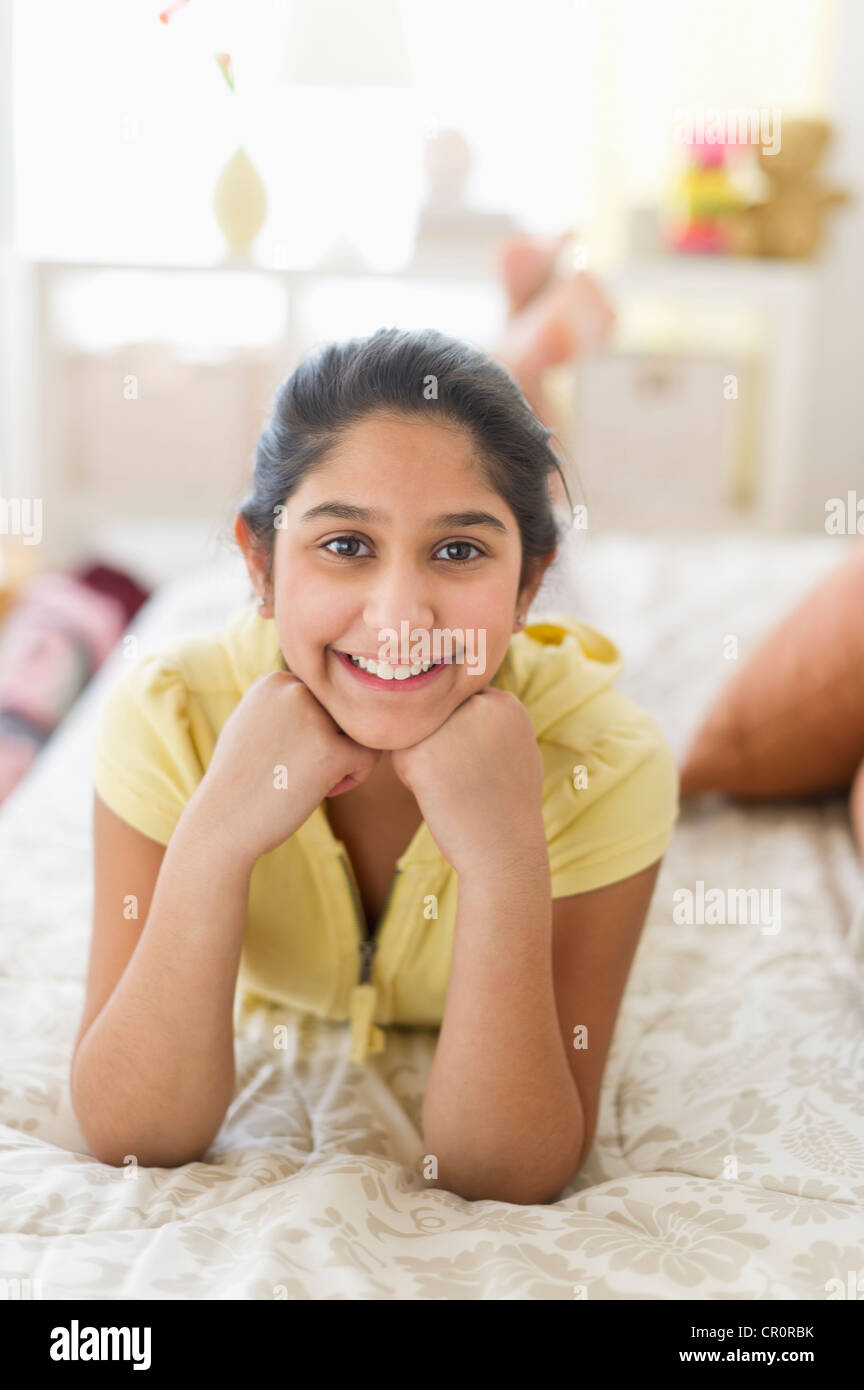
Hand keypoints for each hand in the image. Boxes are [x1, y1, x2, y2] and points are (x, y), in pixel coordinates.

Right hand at [191, 671, 380, 863]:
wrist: (223, 822)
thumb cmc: (241, 780)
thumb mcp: (255, 723)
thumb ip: (288, 705)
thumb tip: (333, 697)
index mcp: (276, 680)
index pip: (324, 695)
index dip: (316, 725)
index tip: (290, 752)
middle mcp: (294, 689)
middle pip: (343, 711)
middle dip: (333, 739)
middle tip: (302, 769)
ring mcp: (313, 718)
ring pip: (360, 730)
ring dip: (345, 755)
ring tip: (314, 778)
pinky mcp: (331, 750)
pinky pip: (369, 756)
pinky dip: (355, 776)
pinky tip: (326, 791)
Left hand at [390, 689, 546, 878]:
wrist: (504, 850)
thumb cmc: (508, 806)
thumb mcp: (516, 747)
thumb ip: (491, 719)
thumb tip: (463, 698)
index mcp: (505, 702)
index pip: (459, 701)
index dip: (459, 731)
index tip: (474, 763)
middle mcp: (478, 705)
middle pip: (435, 712)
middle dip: (439, 740)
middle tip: (462, 777)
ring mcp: (449, 728)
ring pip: (415, 730)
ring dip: (423, 755)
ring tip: (452, 785)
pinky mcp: (421, 753)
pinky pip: (399, 755)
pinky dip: (410, 777)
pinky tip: (437, 794)